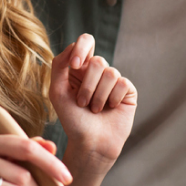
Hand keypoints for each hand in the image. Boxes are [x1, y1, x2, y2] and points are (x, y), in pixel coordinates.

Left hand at [49, 34, 136, 173]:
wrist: (90, 144)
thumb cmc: (72, 120)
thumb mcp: (57, 92)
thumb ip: (59, 66)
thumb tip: (72, 46)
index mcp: (80, 67)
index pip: (86, 41)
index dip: (82, 49)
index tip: (75, 65)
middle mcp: (98, 71)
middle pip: (98, 61)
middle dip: (87, 85)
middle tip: (82, 103)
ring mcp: (114, 80)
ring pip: (110, 72)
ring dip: (98, 96)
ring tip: (95, 109)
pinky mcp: (127, 90)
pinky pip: (122, 83)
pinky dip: (112, 99)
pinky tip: (110, 109)